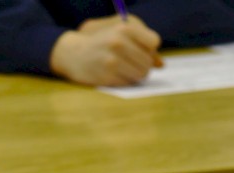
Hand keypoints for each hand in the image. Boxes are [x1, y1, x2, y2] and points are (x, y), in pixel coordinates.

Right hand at [49, 14, 163, 85]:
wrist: (73, 53)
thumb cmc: (101, 40)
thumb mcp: (121, 31)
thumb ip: (143, 42)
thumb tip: (161, 64)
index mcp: (124, 27)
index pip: (154, 41)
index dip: (149, 47)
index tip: (140, 48)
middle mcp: (118, 43)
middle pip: (148, 61)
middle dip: (142, 63)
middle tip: (130, 61)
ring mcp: (112, 61)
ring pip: (141, 74)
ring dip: (135, 74)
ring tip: (123, 67)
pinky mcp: (107, 76)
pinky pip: (128, 83)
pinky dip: (124, 80)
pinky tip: (113, 73)